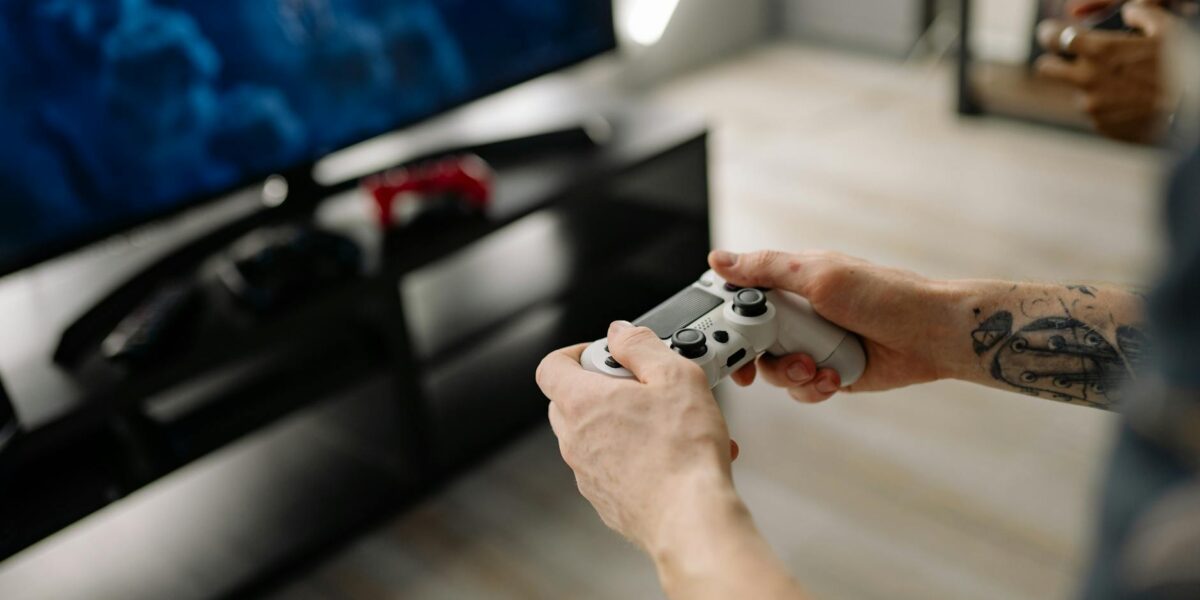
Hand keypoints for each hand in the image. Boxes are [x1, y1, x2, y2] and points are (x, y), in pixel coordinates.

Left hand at [535, 321, 737, 551]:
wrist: (691, 518)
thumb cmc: (684, 453)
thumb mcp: (674, 375)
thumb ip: (641, 345)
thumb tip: (621, 333)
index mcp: (582, 403)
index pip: (551, 366)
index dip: (576, 352)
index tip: (606, 353)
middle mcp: (575, 439)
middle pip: (569, 400)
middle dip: (603, 387)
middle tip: (641, 386)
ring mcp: (586, 473)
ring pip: (592, 435)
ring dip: (622, 422)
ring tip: (669, 424)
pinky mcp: (604, 499)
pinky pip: (609, 466)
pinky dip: (632, 455)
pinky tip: (670, 454)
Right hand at [711, 250, 956, 402]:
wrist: (930, 334)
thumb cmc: (884, 294)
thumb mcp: (818, 275)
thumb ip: (766, 269)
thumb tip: (718, 259)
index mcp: (792, 284)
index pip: (742, 298)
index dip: (727, 319)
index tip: (721, 335)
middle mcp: (798, 315)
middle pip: (751, 341)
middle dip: (755, 356)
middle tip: (755, 366)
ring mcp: (813, 345)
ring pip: (774, 370)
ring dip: (789, 373)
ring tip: (814, 367)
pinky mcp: (828, 373)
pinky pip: (800, 389)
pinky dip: (812, 387)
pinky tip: (832, 378)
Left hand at [1035, 2, 1175, 142]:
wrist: (1190, 113)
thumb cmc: (1180, 68)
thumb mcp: (1166, 30)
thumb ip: (1142, 13)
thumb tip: (1130, 10)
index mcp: (1099, 51)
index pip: (1053, 38)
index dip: (1049, 33)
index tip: (1049, 32)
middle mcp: (1087, 80)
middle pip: (1046, 69)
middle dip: (1051, 62)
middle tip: (1061, 60)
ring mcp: (1091, 106)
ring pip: (1078, 91)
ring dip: (1090, 86)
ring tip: (1123, 83)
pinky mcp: (1100, 125)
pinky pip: (1096, 110)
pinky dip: (1106, 104)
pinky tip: (1130, 101)